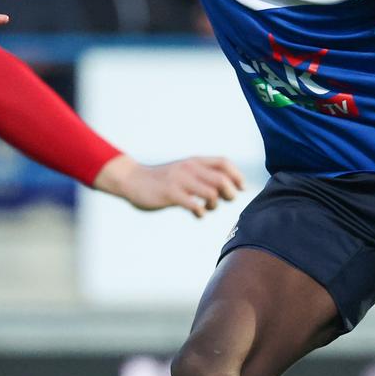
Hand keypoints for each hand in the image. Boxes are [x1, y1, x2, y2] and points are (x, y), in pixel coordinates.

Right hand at [94, 154, 243, 216]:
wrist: (132, 179)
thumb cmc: (161, 179)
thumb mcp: (183, 170)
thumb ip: (201, 175)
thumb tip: (226, 187)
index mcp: (194, 161)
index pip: (224, 163)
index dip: (237, 175)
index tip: (242, 188)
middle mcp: (189, 168)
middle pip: (221, 180)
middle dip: (230, 193)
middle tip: (227, 201)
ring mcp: (180, 181)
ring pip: (211, 193)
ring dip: (215, 204)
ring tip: (208, 208)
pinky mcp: (171, 194)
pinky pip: (194, 205)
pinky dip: (201, 212)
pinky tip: (197, 214)